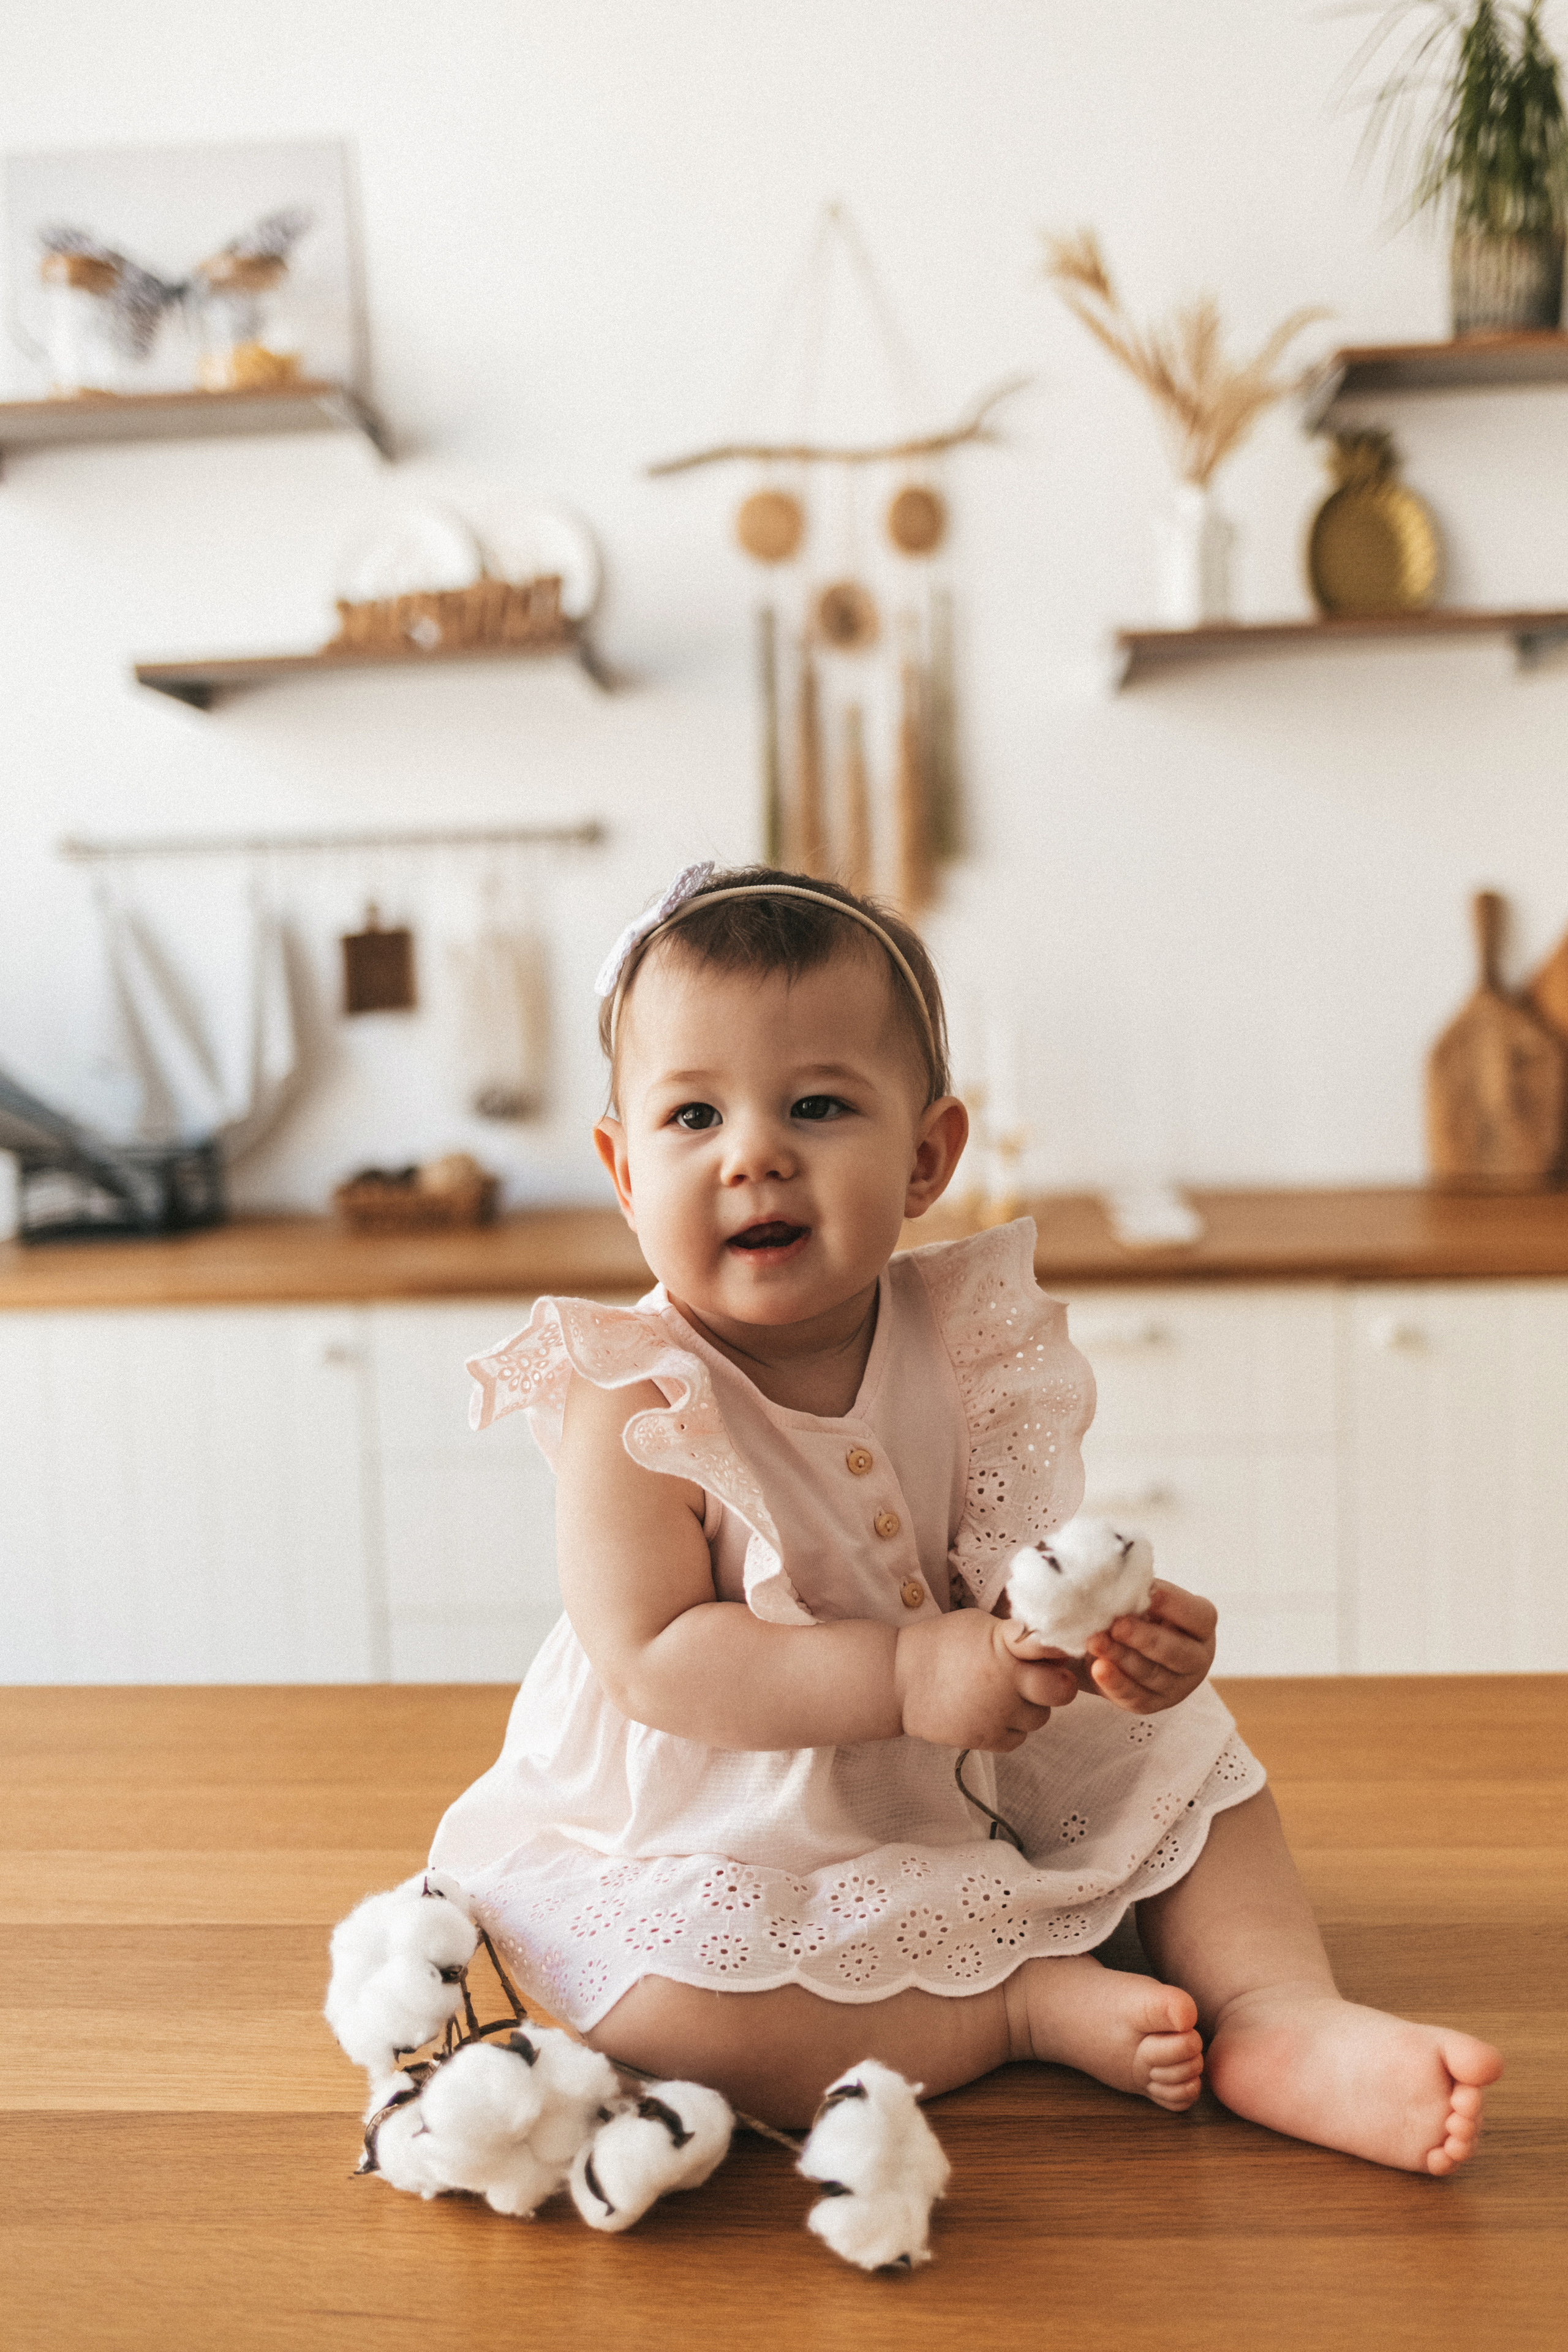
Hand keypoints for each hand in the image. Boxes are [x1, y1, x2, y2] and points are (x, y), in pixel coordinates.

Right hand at [895, 1610, 1079, 1752]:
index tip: (1059, 1647)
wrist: (897, 1679)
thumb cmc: (940, 1644)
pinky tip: (993, 1712)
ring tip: (1006, 1694)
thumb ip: (1014, 1636)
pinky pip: (1017, 1739)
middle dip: (1058, 1684)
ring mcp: (996, 1714)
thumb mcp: (978, 1625)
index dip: (1062, 1646)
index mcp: (1004, 1646)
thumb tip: (1049, 1642)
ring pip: (1040, 1718)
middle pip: (1061, 1691)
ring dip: (1031, 1707)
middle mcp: (1005, 1682)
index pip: (1051, 1644)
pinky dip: (1011, 1728)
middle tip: (1041, 1678)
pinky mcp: (983, 1739)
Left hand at [1081, 1580, 1217, 1714]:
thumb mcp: (1142, 1598)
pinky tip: (1099, 1668)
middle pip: (1178, 1653)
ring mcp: (1177, 1686)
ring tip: (1095, 1641)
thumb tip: (1120, 1580)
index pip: (1198, 1616)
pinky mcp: (1152, 1704)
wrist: (1117, 1644)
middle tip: (1117, 1625)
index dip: (1173, 1604)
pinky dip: (1115, 1683)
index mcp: (1201, 1626)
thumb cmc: (1135, 1611)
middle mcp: (1197, 1659)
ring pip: (1153, 1675)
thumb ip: (1138, 1591)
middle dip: (1146, 1638)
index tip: (1146, 1590)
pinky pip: (1136, 1697)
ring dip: (1122, 1658)